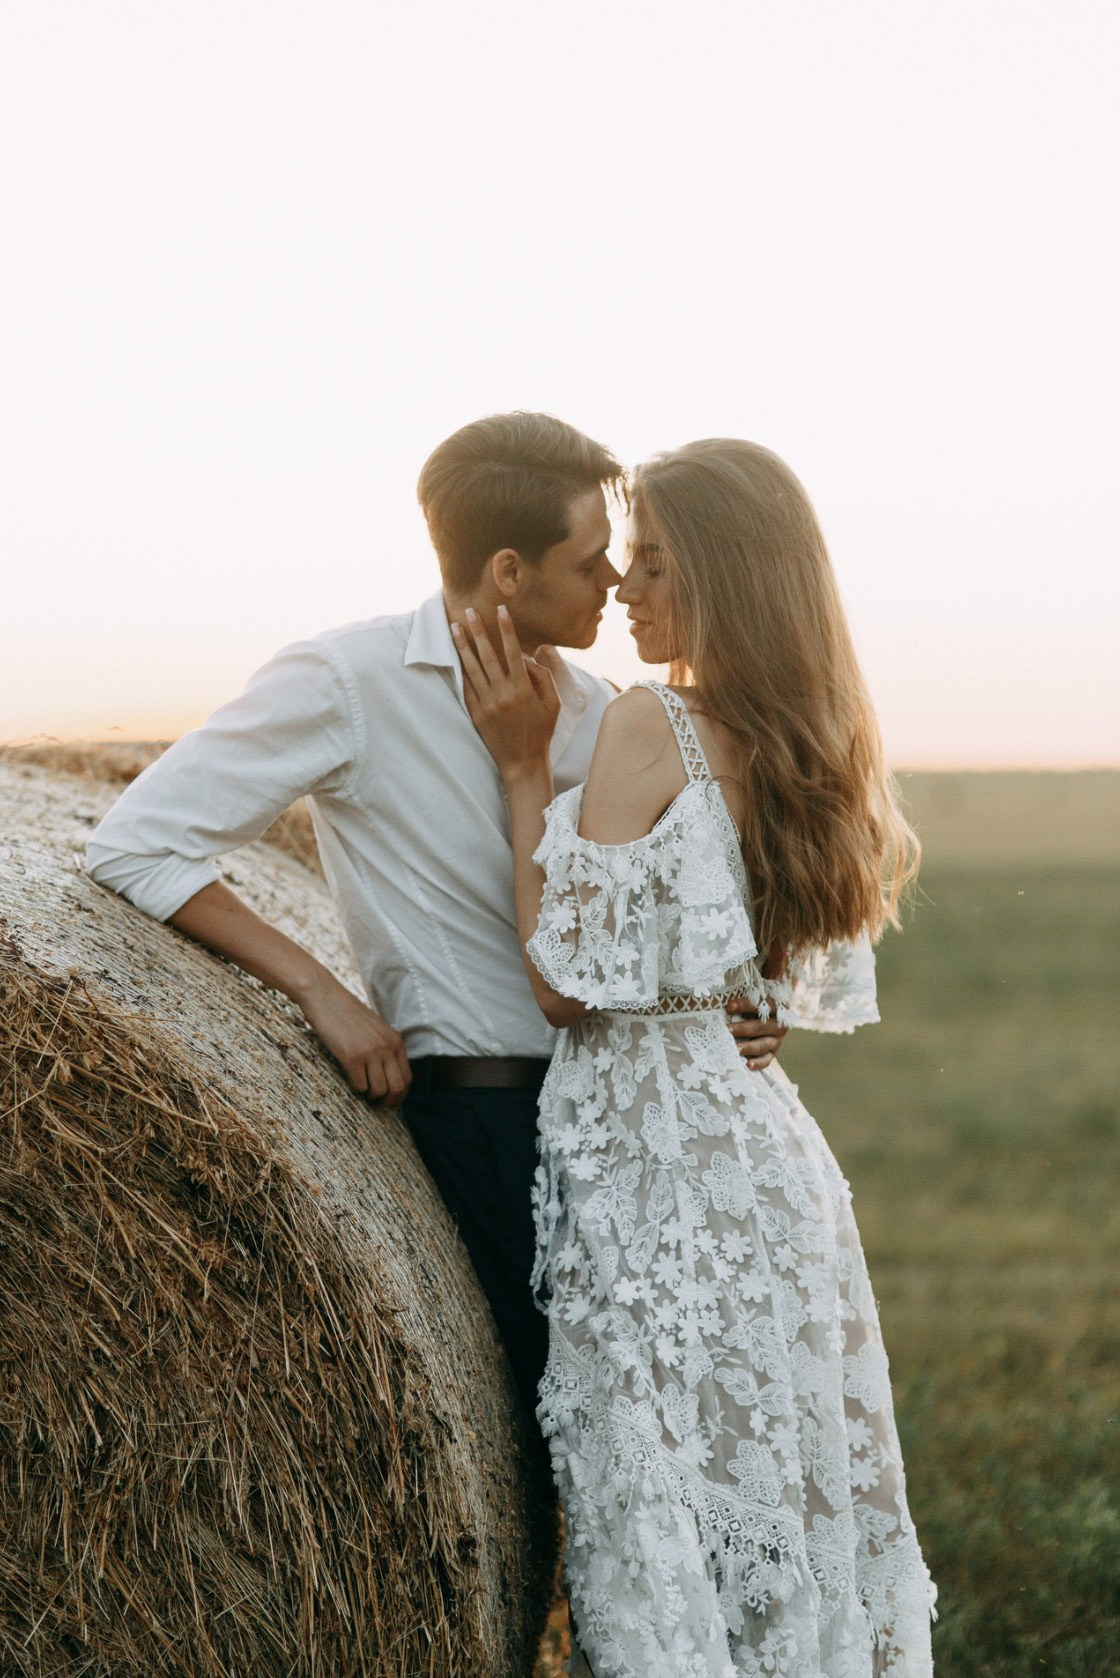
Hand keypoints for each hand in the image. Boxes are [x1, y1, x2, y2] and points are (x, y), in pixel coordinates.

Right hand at [300, 971, 410, 1105]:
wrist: (326, 997)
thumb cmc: (347, 1014)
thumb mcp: (376, 1029)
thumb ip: (385, 1047)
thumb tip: (389, 1076)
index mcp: (395, 1040)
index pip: (407, 1077)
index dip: (400, 1095)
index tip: (390, 1101)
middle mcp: (387, 1046)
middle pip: (398, 1088)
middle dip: (389, 1102)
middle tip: (377, 1104)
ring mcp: (370, 1051)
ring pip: (380, 1090)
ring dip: (370, 1096)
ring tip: (362, 1090)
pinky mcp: (352, 1056)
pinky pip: (360, 1086)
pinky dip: (356, 1089)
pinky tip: (350, 1080)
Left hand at [451, 605, 560, 778]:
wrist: (522, 762)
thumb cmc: (541, 731)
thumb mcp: (553, 703)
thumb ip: (543, 677)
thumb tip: (526, 657)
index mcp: (523, 689)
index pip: (512, 651)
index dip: (506, 629)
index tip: (500, 611)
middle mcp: (503, 693)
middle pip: (487, 655)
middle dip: (477, 631)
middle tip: (468, 611)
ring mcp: (487, 703)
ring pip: (472, 668)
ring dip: (462, 645)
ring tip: (454, 627)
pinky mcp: (476, 713)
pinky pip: (467, 686)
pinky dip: (461, 669)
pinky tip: (456, 654)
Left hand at [726, 999, 787, 1070]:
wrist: (767, 1015)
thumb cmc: (754, 1001)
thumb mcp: (754, 993)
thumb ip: (745, 990)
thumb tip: (726, 992)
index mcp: (777, 1005)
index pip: (762, 1004)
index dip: (745, 1005)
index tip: (729, 1006)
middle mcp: (779, 1023)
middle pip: (760, 1026)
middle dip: (742, 1028)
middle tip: (726, 1030)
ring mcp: (777, 1039)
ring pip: (763, 1044)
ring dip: (748, 1047)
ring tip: (734, 1049)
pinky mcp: (773, 1052)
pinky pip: (767, 1059)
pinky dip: (759, 1063)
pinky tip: (748, 1065)